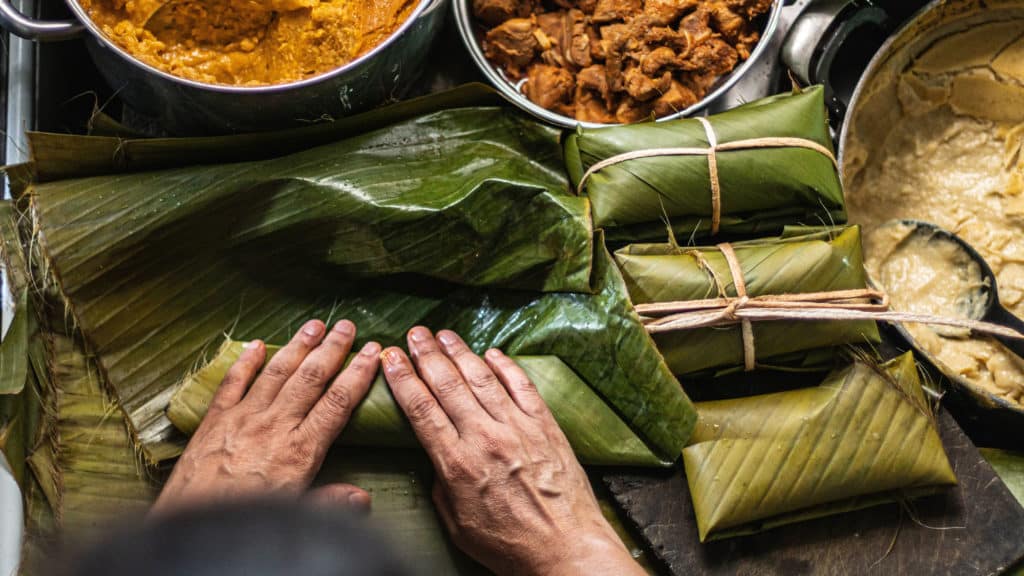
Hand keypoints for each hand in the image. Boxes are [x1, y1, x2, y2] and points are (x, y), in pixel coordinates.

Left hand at [152, 319, 381, 515]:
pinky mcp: (215, 421)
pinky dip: (246, 362)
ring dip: (297, 346)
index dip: (358, 375)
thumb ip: (330, 501)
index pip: (337, 402)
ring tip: (314, 325)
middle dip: (331, 349)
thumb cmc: (247, 522)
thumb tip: (362, 498)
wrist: (194, 528)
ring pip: (276, 373)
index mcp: (301, 450)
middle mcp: (275, 426)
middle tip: (347, 326)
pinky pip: (233, 383)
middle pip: (310, 378)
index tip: (372, 353)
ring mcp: (243, 419)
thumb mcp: (296, 514)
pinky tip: (257, 344)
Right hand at [381, 327, 642, 575]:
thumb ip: (441, 486)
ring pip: (482, 379)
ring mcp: (518, 428)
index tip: (390, 357)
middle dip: (427, 355)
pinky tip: (491, 353)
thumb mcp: (458, 525)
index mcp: (458, 464)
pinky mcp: (546, 426)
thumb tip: (437, 458)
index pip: (422, 409)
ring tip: (444, 335)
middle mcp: (486, 438)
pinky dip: (505, 366)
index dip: (403, 378)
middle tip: (414, 333)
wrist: (566, 549)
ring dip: (460, 352)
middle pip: (448, 385)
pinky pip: (522, 386)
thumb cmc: (510, 546)